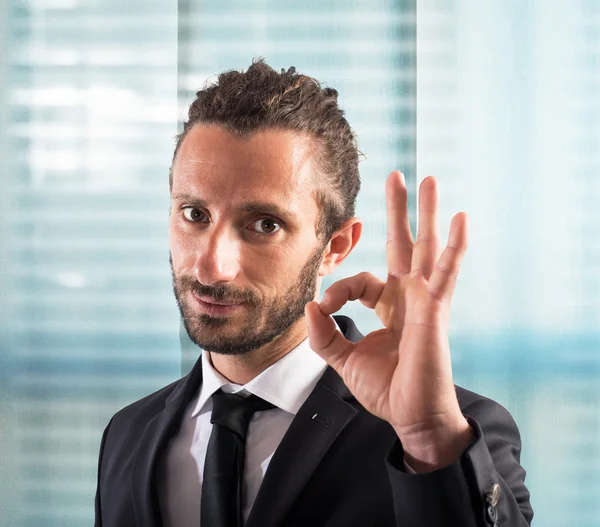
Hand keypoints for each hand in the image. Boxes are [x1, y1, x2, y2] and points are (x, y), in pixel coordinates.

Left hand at [305, 171, 472, 472]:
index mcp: (390, 306)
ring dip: (427, 213)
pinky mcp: (435, 311)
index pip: (361, 280)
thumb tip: (310, 305)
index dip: (337, 290)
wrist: (410, 416)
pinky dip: (454, 246)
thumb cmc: (387, 388)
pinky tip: (460, 219)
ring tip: (430, 178)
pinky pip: (445, 273)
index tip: (322, 310)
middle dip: (399, 210)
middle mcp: (410, 297)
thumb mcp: (344, 359)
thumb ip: (325, 334)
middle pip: (403, 244)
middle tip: (397, 175)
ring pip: (427, 247)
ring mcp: (425, 300)